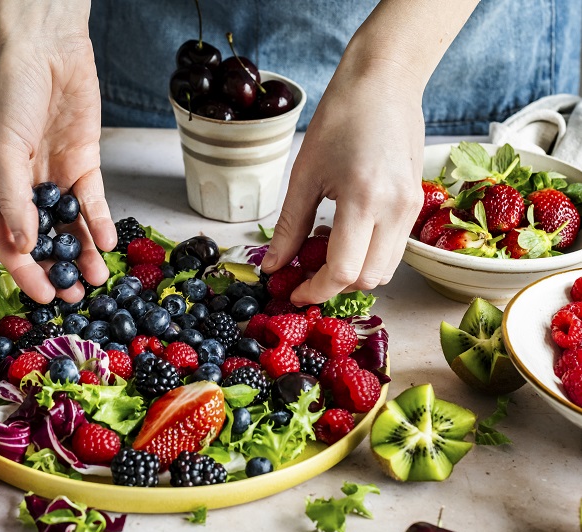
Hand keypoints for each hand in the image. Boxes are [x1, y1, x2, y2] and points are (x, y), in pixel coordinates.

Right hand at [0, 4, 115, 303]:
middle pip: (43, 240)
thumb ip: (14, 200)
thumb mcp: (4, 149)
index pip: (7, 240)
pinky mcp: (85, 168)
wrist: (48, 50)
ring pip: (71, 228)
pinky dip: (100, 225)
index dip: (25, 271)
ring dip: (83, 254)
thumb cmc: (12, 91)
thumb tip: (24, 246)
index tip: (43, 296)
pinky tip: (106, 245)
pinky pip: (93, 205)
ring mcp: (57, 180)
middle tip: (75, 296)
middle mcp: (26, 189)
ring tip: (96, 279)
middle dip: (58, 269)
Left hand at [261, 58, 423, 305]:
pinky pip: (394, 249)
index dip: (316, 290)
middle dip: (334, 287)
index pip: (344, 271)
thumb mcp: (303, 175)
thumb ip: (289, 228)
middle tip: (305, 276)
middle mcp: (395, 210)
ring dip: (354, 274)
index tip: (294, 293)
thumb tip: (272, 266)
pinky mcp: (416, 204)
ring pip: (385, 270)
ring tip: (324, 255)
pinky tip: (345, 238)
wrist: (385, 82)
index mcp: (364, 200)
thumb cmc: (340, 119)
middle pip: (368, 279)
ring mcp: (411, 208)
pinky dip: (368, 256)